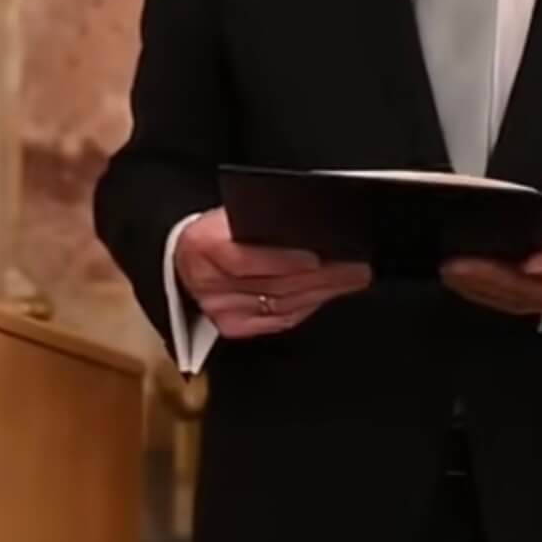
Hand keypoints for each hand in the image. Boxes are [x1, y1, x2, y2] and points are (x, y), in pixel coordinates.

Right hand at [175, 208, 372, 337]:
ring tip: (351, 277)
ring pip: (281, 304)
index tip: (317, 257)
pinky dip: (309, 306)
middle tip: (354, 265)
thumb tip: (312, 226)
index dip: (281, 260)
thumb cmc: (217, 231)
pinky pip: (280, 319)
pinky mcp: (233, 326)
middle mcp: (206, 281)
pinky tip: (327, 293)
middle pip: (271, 284)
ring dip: (323, 291)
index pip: (242, 259)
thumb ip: (262, 222)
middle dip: (320, 275)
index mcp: (201, 244)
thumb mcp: (231, 215)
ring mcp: (219, 308)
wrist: (187, 257)